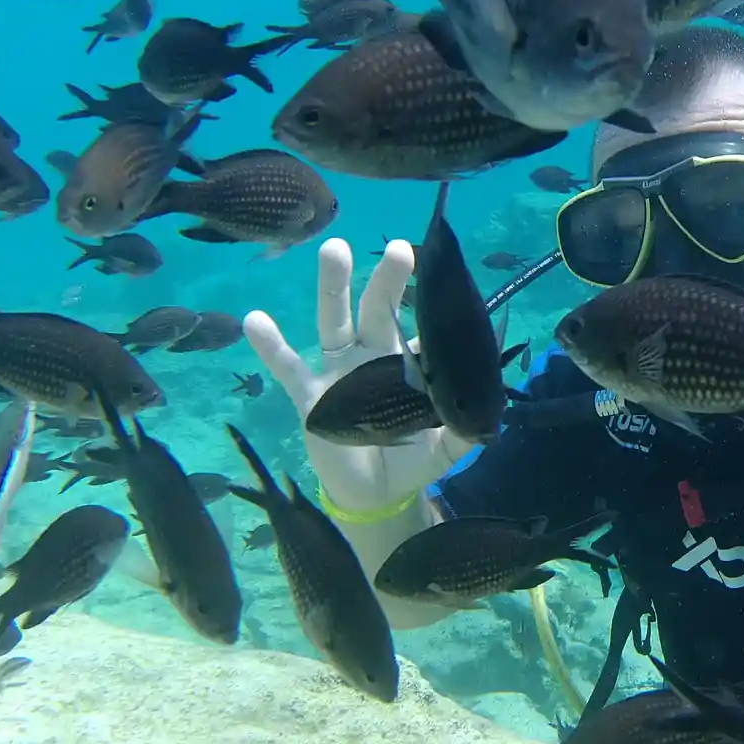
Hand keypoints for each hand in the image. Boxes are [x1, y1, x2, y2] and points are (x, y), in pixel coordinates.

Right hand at [244, 237, 461, 517]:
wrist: (374, 494)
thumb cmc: (412, 459)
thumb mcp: (445, 449)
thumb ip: (464, 434)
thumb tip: (488, 421)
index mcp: (409, 363)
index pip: (422, 327)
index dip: (431, 305)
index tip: (442, 276)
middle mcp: (374, 355)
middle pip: (379, 310)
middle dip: (387, 280)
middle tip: (400, 249)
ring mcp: (340, 371)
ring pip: (335, 321)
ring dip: (334, 286)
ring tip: (334, 249)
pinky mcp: (310, 395)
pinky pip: (287, 367)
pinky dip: (271, 345)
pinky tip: (255, 319)